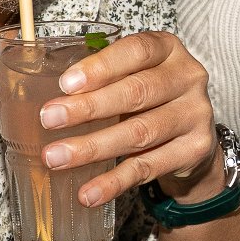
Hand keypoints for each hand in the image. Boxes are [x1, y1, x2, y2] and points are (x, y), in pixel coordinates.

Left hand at [36, 31, 221, 208]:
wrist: (192, 139)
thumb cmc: (150, 100)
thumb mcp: (132, 77)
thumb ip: (101, 79)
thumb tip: (42, 96)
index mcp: (169, 49)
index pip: (137, 50)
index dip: (101, 67)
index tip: (65, 84)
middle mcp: (188, 77)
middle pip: (136, 92)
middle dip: (88, 108)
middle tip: (49, 119)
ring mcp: (196, 114)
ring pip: (140, 133)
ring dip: (93, 147)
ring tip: (57, 157)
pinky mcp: (195, 150)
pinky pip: (148, 168)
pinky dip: (113, 182)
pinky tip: (88, 192)